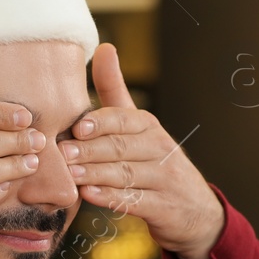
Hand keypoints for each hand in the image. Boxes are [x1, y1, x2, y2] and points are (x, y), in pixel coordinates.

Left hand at [62, 43, 224, 258]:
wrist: (195, 210)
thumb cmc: (154, 162)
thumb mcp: (138, 126)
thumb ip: (115, 91)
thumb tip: (104, 47)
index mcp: (148, 127)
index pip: (124, 120)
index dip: (102, 123)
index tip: (78, 127)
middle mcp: (159, 149)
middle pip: (122, 147)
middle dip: (91, 150)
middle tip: (62, 153)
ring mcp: (164, 179)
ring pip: (126, 174)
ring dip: (96, 174)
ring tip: (71, 174)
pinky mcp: (164, 207)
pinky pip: (135, 201)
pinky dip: (112, 199)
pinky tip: (90, 196)